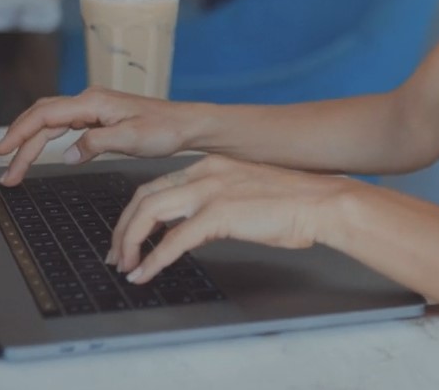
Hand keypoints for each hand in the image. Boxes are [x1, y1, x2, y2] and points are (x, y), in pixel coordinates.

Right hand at [0, 87, 203, 184]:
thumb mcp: (131, 139)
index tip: (1, 151)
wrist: (188, 125)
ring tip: (16, 167)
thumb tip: (67, 154)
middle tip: (6, 171)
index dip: (19, 132)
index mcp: (93, 102)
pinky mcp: (99, 119)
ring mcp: (94, 109)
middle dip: (19, 143)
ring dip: (31, 144)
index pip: (45, 115)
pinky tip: (41, 153)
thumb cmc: (166, 129)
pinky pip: (64, 126)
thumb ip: (96, 143)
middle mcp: (90, 101)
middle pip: (42, 119)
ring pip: (51, 123)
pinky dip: (47, 139)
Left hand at [109, 155, 353, 283]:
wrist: (322, 203)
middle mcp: (205, 172)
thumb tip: (192, 230)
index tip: (127, 236)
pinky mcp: (219, 214)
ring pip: (149, 213)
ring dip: (130, 242)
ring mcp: (210, 191)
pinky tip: (145, 274)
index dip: (134, 213)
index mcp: (210, 165)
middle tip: (116, 254)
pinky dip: (153, 260)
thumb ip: (215, 205)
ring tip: (126, 266)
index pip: (156, 185)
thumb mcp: (244, 195)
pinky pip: (173, 241)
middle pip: (144, 197)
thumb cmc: (293, 204)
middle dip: (123, 228)